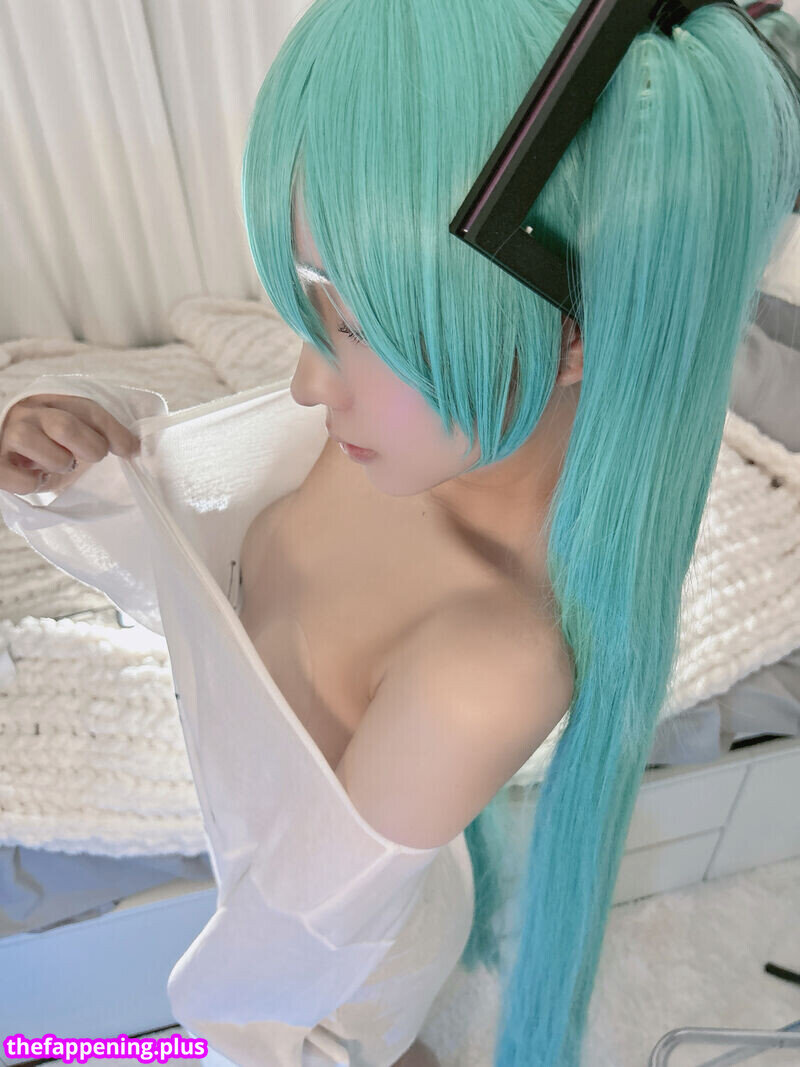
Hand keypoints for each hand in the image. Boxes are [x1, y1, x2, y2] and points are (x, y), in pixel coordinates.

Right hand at [0, 392, 140, 494]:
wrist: (4, 451)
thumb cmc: (44, 443)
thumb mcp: (68, 429)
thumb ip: (94, 430)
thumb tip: (134, 447)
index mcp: (49, 400)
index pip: (87, 409)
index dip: (114, 430)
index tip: (131, 449)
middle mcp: (27, 414)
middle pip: (66, 426)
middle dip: (90, 447)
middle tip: (92, 458)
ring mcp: (8, 436)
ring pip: (43, 449)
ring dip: (60, 463)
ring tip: (57, 465)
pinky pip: (20, 480)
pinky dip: (33, 483)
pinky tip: (36, 478)